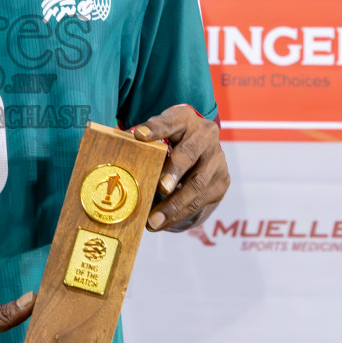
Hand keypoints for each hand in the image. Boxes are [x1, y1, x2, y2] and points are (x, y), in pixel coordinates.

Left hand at [133, 104, 228, 232]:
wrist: (201, 144)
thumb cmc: (171, 139)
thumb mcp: (159, 131)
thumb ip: (142, 139)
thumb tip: (119, 147)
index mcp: (184, 118)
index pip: (168, 122)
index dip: (154, 129)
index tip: (139, 136)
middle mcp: (205, 136)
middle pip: (189, 155)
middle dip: (174, 173)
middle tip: (161, 188)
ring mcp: (217, 159)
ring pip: (198, 184)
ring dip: (175, 205)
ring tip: (154, 221)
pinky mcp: (221, 181)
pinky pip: (202, 201)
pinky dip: (181, 214)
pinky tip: (164, 223)